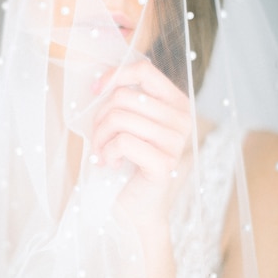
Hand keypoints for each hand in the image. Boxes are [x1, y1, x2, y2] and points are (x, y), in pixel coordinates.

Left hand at [91, 59, 191, 227]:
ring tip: (102, 151)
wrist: (137, 206)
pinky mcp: (164, 163)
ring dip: (100, 137)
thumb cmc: (130, 161)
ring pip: (119, 118)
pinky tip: (112, 164)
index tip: (95, 91)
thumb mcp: (130, 123)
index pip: (144, 70)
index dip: (114, 76)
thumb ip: (125, 101)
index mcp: (177, 103)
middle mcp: (182, 119)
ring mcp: (176, 142)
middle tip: (98, 137)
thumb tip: (100, 82)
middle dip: (100, 117)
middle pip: (124, 96)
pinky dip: (107, 153)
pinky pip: (122, 142)